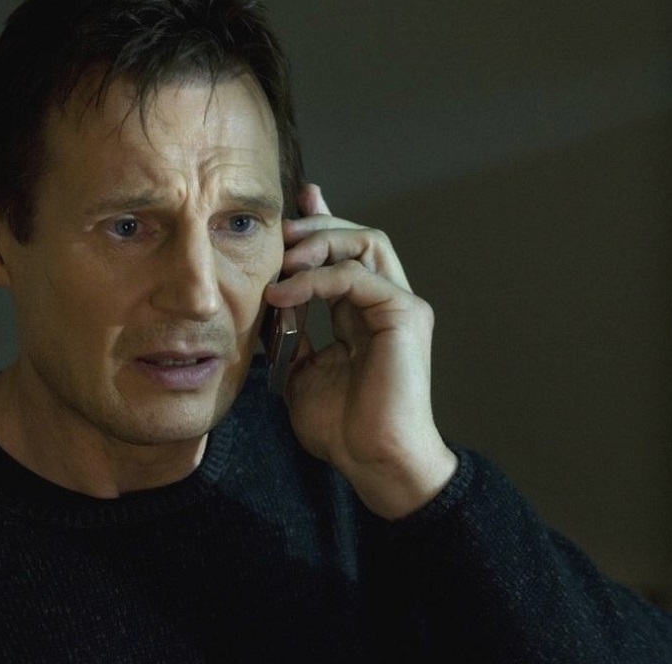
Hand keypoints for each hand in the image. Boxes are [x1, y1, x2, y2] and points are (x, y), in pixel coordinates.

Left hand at [265, 183, 456, 519]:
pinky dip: (316, 278)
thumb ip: (290, 338)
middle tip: (280, 232)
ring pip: (365, 242)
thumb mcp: (300, 374)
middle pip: (359, 236)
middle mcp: (386, 302)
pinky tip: (284, 294)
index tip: (287, 211)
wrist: (374, 460)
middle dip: (317, 226)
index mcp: (363, 313)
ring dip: (319, 242)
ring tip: (282, 259)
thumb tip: (267, 310)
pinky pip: (357, 275)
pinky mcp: (404, 314)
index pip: (345, 255)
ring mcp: (400, 305)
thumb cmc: (343, 428)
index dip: (320, 226)